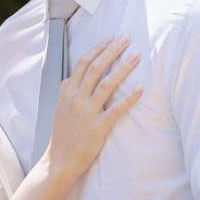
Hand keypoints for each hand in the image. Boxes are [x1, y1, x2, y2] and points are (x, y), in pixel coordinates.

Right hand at [48, 37, 141, 179]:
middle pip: (95, 67)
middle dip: (112, 50)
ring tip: (136, 56)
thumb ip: (67, 91)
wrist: (59, 160)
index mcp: (67, 92)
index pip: (83, 63)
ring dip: (123, 68)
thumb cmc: (62, 135)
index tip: (111, 38)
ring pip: (106, 84)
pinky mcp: (97, 127)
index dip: (98, 48)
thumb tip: (74, 77)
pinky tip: (140, 88)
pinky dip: (129, 97)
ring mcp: (86, 113)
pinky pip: (116, 109)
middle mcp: (76, 99)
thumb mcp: (60, 108)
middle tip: (127, 39)